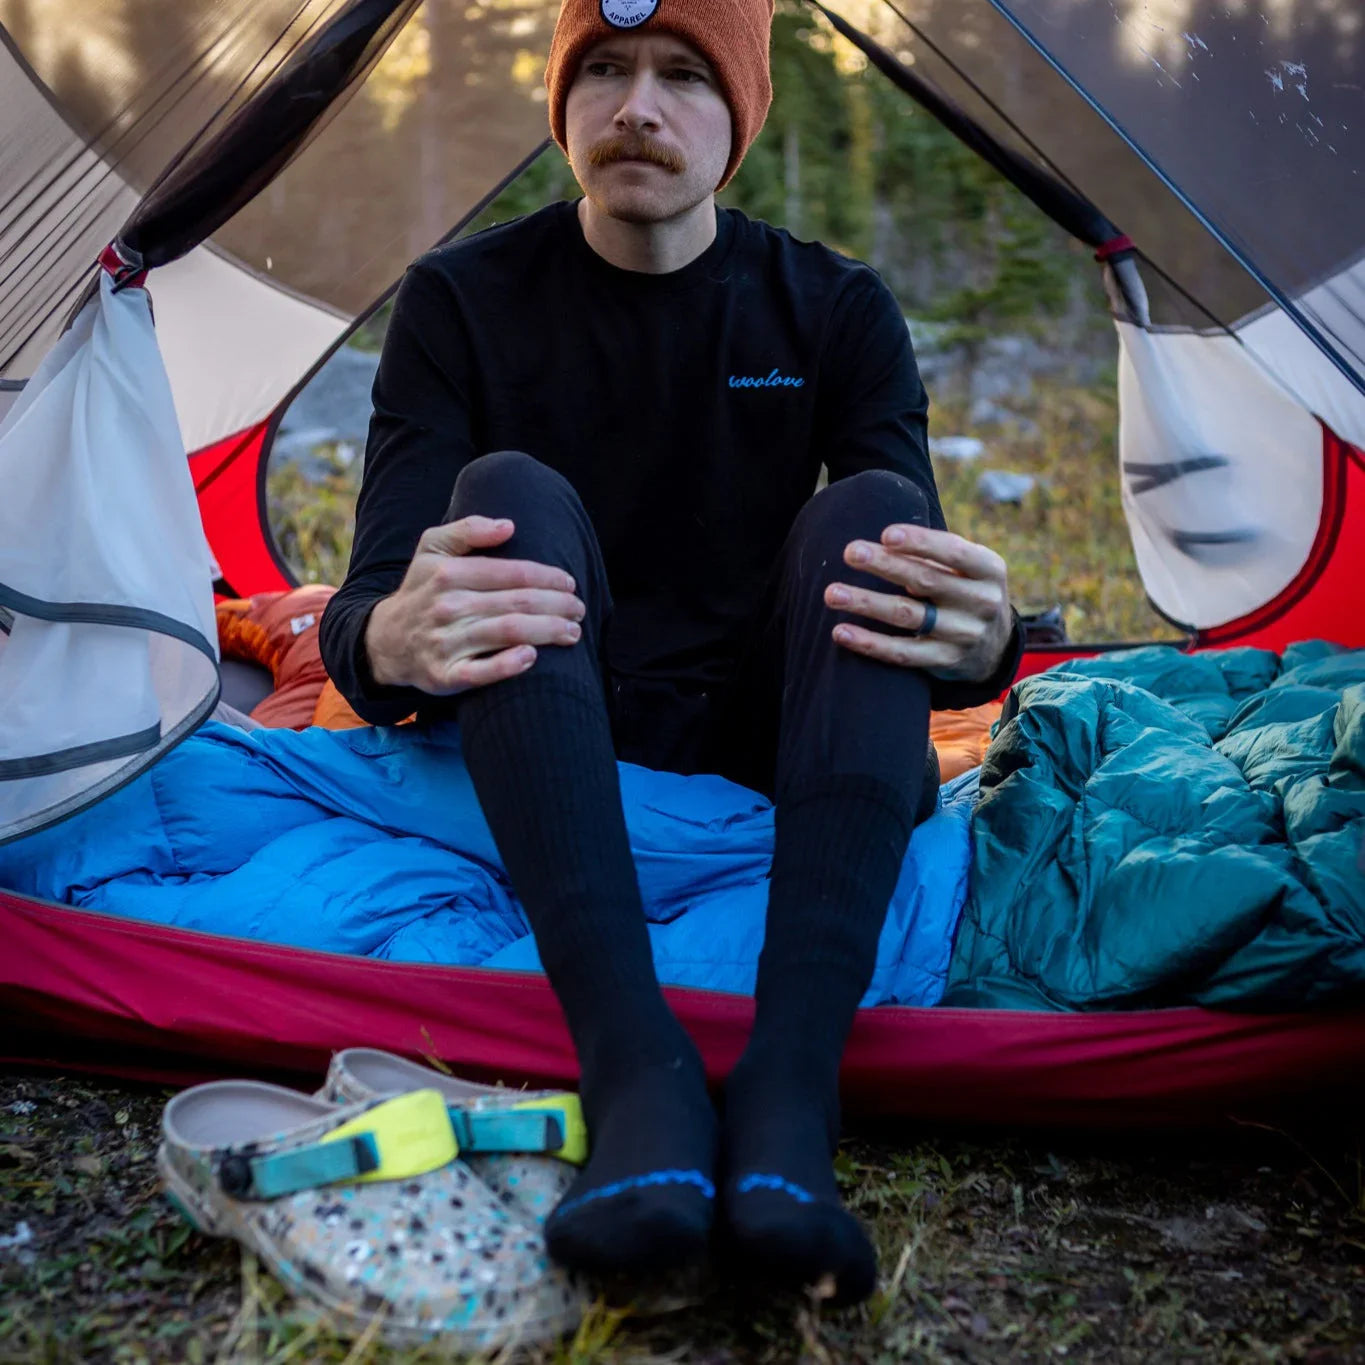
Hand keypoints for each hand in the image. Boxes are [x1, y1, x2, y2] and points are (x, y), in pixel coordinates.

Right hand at [364, 516, 584, 693]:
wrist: (385, 641)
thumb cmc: (422, 591)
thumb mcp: (431, 550)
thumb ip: (467, 530)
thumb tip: (508, 526)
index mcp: (448, 573)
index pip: (511, 573)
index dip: (547, 577)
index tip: (570, 583)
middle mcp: (447, 606)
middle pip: (517, 603)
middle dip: (557, 605)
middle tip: (579, 609)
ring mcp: (445, 642)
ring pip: (508, 633)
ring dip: (548, 631)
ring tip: (572, 632)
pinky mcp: (443, 675)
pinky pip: (480, 673)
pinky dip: (508, 665)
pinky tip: (531, 657)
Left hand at [824, 524, 1011, 682]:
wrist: (993, 647)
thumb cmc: (966, 590)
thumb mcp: (969, 568)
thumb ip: (936, 554)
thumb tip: (883, 542)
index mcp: (989, 570)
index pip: (954, 553)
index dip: (920, 542)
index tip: (886, 534)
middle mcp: (981, 602)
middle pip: (926, 580)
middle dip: (885, 565)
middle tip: (850, 552)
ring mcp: (963, 634)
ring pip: (907, 616)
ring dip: (866, 603)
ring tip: (832, 593)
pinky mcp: (943, 661)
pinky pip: (901, 653)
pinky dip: (869, 643)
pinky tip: (842, 631)